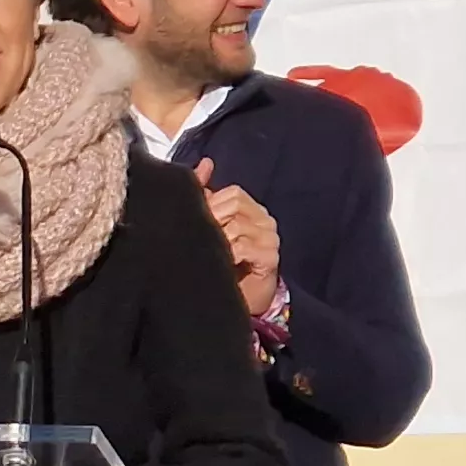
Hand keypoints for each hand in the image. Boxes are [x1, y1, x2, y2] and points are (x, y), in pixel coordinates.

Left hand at [196, 158, 281, 316]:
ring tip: (209, 253)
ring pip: (235, 226)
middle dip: (212, 219)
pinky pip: (243, 247)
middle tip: (199, 238)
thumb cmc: (226, 264)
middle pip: (234, 203)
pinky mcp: (270, 259)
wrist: (243, 301)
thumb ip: (207, 197)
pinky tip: (222, 263)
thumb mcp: (213, 227)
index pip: (232, 193)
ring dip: (217, 240)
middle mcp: (265, 221)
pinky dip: (228, 254)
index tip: (195, 219)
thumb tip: (204, 164)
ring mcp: (270, 240)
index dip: (210, 204)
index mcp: (253, 210)